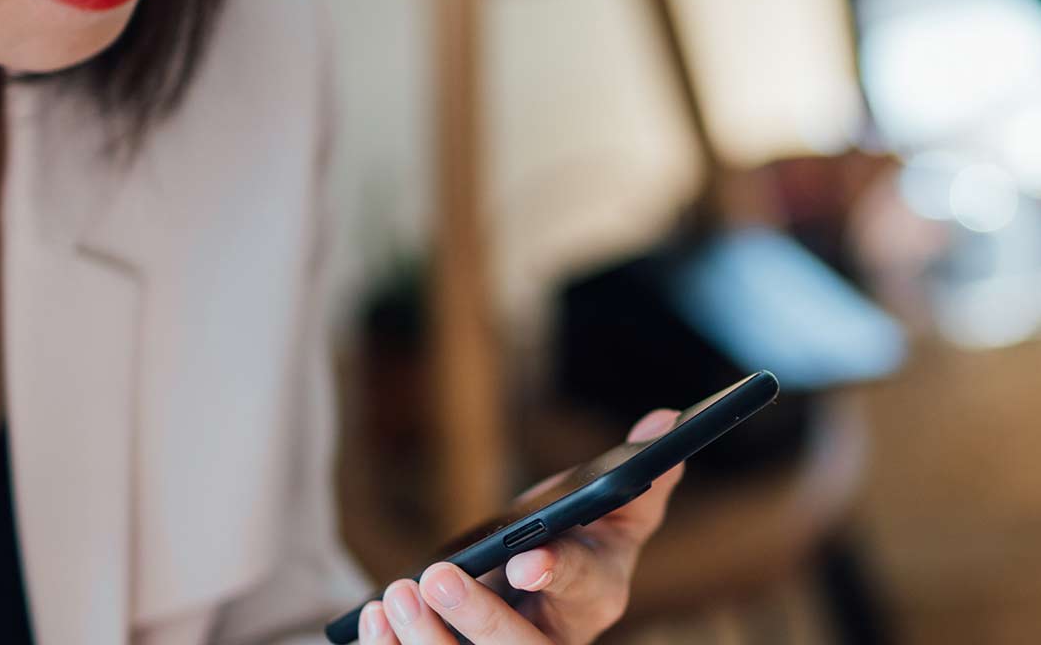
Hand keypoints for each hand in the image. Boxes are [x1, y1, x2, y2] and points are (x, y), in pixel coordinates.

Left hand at [358, 408, 684, 644]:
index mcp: (600, 595)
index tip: (527, 561)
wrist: (530, 583)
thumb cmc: (576, 539)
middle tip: (436, 575)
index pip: (584, 590)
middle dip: (479, 617)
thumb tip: (668, 418)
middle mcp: (559, 639)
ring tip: (395, 595)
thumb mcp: (608, 509)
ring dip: (427, 640)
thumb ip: (638, 475)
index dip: (556, 575)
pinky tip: (373, 618)